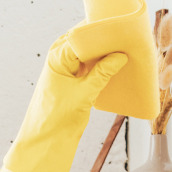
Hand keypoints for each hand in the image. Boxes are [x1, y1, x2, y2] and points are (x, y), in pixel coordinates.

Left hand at [0, 41, 126, 171]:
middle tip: (126, 37)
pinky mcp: (72, 79)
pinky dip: (101, 65)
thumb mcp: (85, 93)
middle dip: (104, 40)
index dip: (102, 32)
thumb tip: (121, 55)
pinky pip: (89, 65)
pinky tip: (116, 66)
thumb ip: (103, 72)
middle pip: (86, 40)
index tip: (121, 30)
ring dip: (104, 52)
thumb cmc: (58, 118)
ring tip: (125, 49)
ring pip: (88, 52)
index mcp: (58, 56)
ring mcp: (65, 68)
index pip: (83, 35)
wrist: (45, 141)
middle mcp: (59, 57)